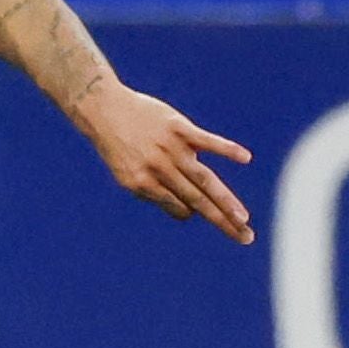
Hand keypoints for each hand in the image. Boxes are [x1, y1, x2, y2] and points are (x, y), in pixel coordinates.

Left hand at [73, 84, 254, 242]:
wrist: (102, 109)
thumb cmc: (119, 145)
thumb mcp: (126, 174)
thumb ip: (154, 193)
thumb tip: (186, 215)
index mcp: (142, 184)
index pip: (180, 207)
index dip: (194, 211)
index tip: (208, 214)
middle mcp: (158, 169)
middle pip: (198, 200)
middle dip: (223, 221)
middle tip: (246, 238)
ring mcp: (170, 148)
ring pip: (205, 179)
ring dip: (226, 200)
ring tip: (243, 219)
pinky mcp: (178, 127)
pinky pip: (207, 140)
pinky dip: (226, 148)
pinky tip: (245, 158)